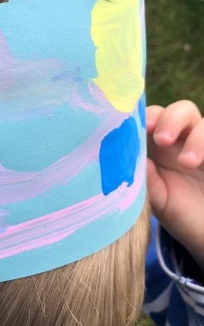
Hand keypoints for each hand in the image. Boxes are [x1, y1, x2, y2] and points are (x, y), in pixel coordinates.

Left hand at [147, 100, 203, 266]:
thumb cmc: (180, 214)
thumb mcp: (157, 199)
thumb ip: (145, 178)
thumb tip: (128, 157)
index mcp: (163, 147)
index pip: (155, 117)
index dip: (149, 116)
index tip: (144, 128)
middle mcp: (188, 141)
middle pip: (181, 110)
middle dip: (171, 119)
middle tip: (162, 140)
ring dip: (197, 138)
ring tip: (188, 163)